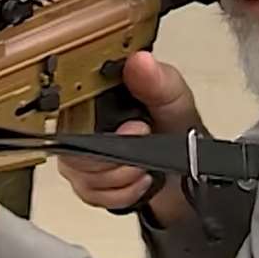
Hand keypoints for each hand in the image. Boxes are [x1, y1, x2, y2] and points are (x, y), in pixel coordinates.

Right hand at [58, 51, 200, 222]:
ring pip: (82, 177)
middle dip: (114, 156)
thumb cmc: (177, 125)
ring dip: (122, 177)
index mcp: (95, 96)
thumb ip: (157, 80)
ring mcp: (83, 157)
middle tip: (143, 142)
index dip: (97, 125)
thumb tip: (140, 61)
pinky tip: (140, 181)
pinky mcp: (90, 183)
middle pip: (72, 150)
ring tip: (145, 165)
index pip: (69, 110)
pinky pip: (92, 196)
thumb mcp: (173, 96)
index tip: (133, 127)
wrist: (190, 166)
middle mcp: (82, 126)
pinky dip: (123, 193)